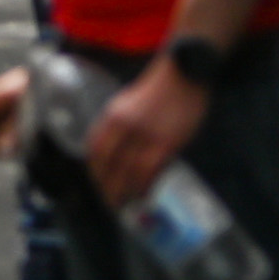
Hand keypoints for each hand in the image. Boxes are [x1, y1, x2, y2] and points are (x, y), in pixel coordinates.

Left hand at [85, 59, 208, 206]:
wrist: (183, 75)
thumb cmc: (157, 89)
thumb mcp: (128, 103)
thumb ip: (119, 126)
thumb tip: (114, 152)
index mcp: (113, 115)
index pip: (96, 149)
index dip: (96, 170)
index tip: (97, 182)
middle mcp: (125, 127)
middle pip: (110, 165)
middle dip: (108, 187)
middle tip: (110, 201)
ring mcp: (145, 136)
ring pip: (129, 173)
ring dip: (125, 192)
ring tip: (124, 204)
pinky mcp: (166, 144)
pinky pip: (151, 173)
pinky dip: (145, 187)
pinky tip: (143, 195)